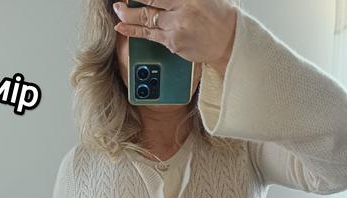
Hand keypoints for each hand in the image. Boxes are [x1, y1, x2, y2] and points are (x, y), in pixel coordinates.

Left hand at [113, 0, 236, 70]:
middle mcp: (181, 12)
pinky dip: (133, 31)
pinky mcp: (173, 44)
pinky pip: (150, 36)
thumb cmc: (218, 14)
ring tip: (118, 10)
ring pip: (145, 20)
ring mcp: (175, 29)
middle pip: (149, 3)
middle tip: (119, 0)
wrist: (229, 41)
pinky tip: (123, 27)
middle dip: (130, 2)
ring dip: (128, 15)